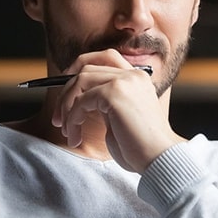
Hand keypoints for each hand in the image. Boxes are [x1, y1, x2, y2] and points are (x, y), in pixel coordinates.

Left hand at [51, 49, 185, 171]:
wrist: (158, 159)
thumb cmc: (140, 147)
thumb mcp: (120, 117)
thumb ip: (105, 103)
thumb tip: (77, 99)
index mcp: (136, 78)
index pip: (104, 57)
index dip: (79, 67)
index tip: (65, 91)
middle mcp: (132, 75)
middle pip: (86, 68)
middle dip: (66, 93)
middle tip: (58, 118)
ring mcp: (124, 81)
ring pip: (80, 81)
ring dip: (66, 107)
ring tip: (66, 130)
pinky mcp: (114, 93)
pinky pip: (81, 101)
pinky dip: (72, 118)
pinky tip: (75, 136)